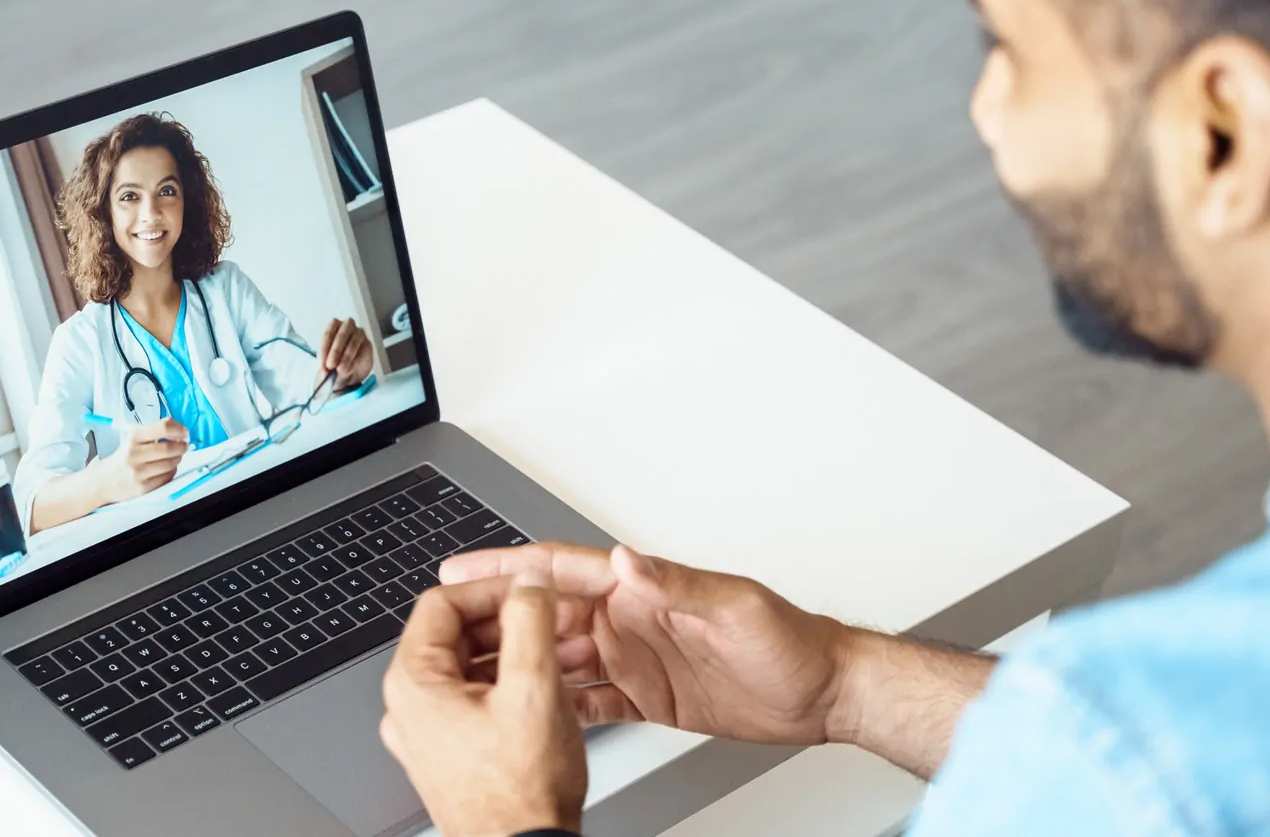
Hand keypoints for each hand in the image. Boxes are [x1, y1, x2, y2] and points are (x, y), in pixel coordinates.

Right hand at [98, 418, 187, 503]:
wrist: (103, 481)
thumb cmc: (122, 458)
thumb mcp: (133, 439)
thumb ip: (153, 431)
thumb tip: (176, 425)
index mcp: (133, 437)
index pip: (163, 428)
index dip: (179, 429)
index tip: (184, 432)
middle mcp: (134, 454)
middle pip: (169, 448)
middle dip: (181, 446)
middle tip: (184, 445)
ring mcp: (138, 472)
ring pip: (170, 464)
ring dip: (177, 459)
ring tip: (175, 456)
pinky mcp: (143, 487)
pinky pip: (167, 477)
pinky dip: (172, 471)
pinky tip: (167, 468)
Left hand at [319, 317, 373, 391]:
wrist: (350, 370)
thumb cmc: (335, 359)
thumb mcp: (327, 361)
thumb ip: (325, 364)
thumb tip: (326, 371)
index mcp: (333, 325)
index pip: (328, 335)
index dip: (324, 350)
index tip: (323, 365)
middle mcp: (347, 326)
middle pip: (341, 335)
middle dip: (335, 351)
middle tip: (330, 366)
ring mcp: (359, 333)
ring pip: (353, 343)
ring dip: (346, 357)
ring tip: (340, 370)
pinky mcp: (368, 344)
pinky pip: (362, 352)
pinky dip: (355, 362)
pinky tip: (350, 369)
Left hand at [381, 573, 586, 836]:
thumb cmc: (521, 794)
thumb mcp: (533, 689)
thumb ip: (529, 622)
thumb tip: (528, 583)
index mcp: (414, 684)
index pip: (443, 602)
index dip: (494, 587)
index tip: (531, 588)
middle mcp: (411, 708)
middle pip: (458, 634)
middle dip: (514, 621)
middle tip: (556, 618)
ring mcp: (429, 734)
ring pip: (473, 667)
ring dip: (520, 652)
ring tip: (568, 653)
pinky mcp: (452, 754)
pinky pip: (479, 700)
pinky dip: (514, 685)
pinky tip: (554, 687)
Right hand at [440, 543, 852, 746]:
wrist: (823, 692)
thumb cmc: (790, 642)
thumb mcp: (734, 607)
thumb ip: (677, 583)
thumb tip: (626, 559)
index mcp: (643, 590)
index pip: (563, 571)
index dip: (509, 567)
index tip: (462, 567)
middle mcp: (631, 620)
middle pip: (546, 615)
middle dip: (496, 617)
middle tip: (447, 626)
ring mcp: (634, 658)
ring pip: (557, 657)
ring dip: (516, 661)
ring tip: (469, 670)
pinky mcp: (645, 697)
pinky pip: (586, 699)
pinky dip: (553, 703)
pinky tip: (524, 711)